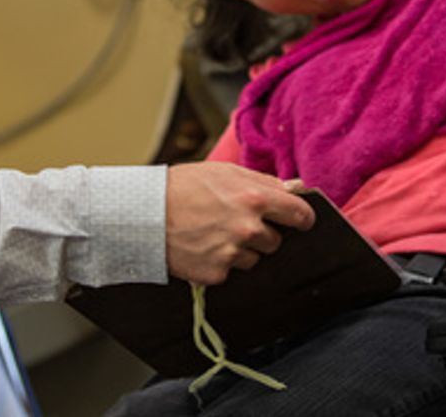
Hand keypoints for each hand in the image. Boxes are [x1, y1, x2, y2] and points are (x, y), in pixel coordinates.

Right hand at [165, 162, 314, 284]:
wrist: (145, 214)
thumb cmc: (183, 187)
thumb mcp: (224, 172)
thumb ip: (263, 181)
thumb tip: (295, 189)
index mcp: (255, 198)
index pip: (300, 214)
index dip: (300, 217)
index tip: (298, 219)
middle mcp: (248, 228)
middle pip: (276, 240)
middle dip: (262, 233)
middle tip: (234, 221)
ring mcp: (233, 254)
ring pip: (255, 258)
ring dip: (241, 249)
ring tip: (213, 233)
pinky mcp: (217, 273)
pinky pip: (231, 271)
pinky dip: (220, 262)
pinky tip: (203, 247)